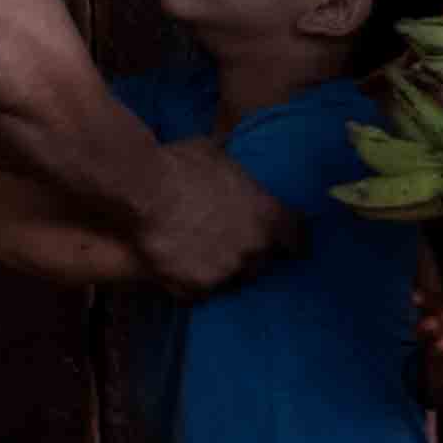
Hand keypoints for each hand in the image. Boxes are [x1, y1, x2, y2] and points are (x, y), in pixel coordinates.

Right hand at [134, 140, 295, 295]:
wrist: (145, 190)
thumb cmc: (183, 164)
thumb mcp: (217, 155)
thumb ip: (232, 168)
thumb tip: (229, 149)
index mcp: (269, 218)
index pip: (297, 239)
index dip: (291, 240)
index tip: (288, 244)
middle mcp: (253, 251)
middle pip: (260, 263)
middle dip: (247, 255)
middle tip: (226, 242)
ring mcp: (224, 273)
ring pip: (228, 280)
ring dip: (219, 271)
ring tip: (199, 256)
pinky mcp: (194, 289)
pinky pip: (197, 294)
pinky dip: (189, 285)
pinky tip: (177, 270)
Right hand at [411, 247, 442, 407]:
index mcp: (438, 318)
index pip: (429, 307)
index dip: (424, 300)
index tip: (414, 294)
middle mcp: (434, 338)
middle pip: (427, 330)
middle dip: (426, 325)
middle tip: (427, 321)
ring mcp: (440, 360)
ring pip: (436, 353)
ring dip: (438, 349)